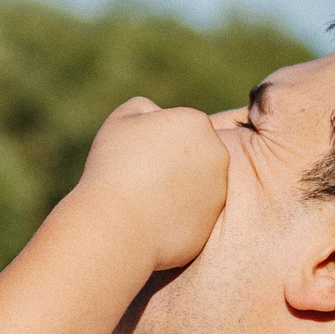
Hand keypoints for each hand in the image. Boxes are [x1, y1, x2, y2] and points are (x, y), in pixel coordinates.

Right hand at [74, 96, 228, 274]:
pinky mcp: (212, 221)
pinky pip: (191, 213)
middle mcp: (217, 153)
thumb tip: (157, 114)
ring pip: (194, 184)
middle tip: (140, 178)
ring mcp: (219, 190)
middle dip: (172, 163)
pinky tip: (152, 220)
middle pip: (192, 154)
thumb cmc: (114, 168)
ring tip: (144, 200)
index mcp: (197, 123)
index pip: (178, 128)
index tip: (135, 156)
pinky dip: (176, 215)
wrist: (117, 226)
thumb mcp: (120, 120)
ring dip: (176, 188)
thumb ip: (144, 107)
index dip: (153, 141)